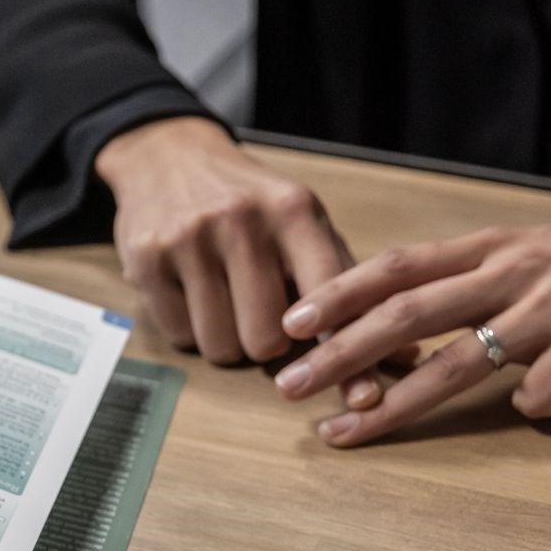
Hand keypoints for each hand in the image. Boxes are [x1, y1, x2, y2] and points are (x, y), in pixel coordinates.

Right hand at [95, 117, 386, 406]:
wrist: (166, 156)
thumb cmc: (249, 202)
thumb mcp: (301, 221)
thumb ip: (347, 285)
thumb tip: (405, 357)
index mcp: (292, 210)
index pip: (330, 293)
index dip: (347, 349)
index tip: (361, 394)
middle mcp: (239, 220)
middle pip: (269, 338)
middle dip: (270, 347)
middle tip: (263, 322)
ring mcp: (188, 239)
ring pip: (222, 346)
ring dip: (229, 344)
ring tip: (227, 310)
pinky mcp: (145, 259)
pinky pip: (180, 335)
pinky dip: (192, 332)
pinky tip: (193, 299)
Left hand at [274, 220, 550, 445]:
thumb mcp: (541, 256)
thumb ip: (481, 283)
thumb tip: (422, 326)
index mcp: (494, 246)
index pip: (397, 265)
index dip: (339, 293)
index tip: (292, 323)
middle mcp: (513, 270)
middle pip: (405, 314)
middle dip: (339, 352)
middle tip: (289, 384)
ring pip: (454, 362)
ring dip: (392, 402)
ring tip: (343, 429)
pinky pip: (542, 390)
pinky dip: (537, 404)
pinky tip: (550, 403)